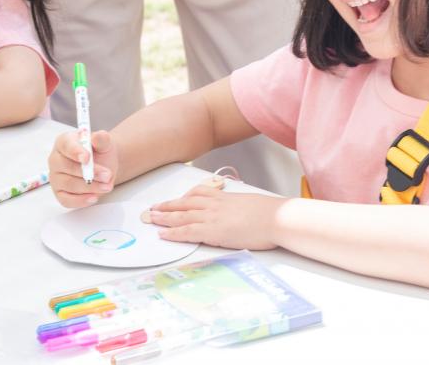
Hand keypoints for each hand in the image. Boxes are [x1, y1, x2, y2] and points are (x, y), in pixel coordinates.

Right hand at [49, 129, 117, 206]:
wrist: (104, 166)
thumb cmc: (100, 153)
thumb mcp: (104, 144)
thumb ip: (102, 139)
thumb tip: (99, 136)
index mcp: (64, 142)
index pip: (66, 146)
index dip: (76, 151)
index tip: (87, 158)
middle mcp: (55, 160)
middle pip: (66, 167)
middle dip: (88, 172)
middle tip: (107, 175)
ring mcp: (55, 178)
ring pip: (69, 184)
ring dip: (89, 187)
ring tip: (107, 186)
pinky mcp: (60, 194)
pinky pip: (67, 200)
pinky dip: (81, 200)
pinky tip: (94, 197)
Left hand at [147, 184, 282, 249]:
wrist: (276, 218)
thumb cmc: (270, 214)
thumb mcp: (250, 205)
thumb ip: (239, 208)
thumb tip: (238, 213)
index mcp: (224, 198)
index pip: (198, 195)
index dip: (183, 198)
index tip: (175, 200)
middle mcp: (214, 205)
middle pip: (185, 203)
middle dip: (168, 206)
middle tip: (154, 208)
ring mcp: (212, 217)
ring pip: (181, 216)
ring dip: (164, 217)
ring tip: (152, 219)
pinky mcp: (212, 231)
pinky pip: (187, 231)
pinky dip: (173, 232)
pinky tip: (163, 234)